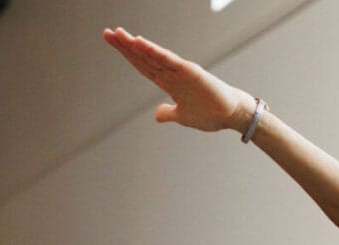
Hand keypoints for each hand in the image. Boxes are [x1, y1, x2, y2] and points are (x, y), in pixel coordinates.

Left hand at [102, 28, 255, 133]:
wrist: (231, 115)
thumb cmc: (210, 113)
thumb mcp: (183, 116)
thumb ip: (169, 113)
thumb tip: (157, 114)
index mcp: (167, 82)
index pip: (142, 65)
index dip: (127, 54)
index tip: (113, 43)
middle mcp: (171, 73)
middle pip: (143, 57)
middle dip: (124, 46)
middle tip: (107, 33)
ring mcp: (180, 71)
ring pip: (152, 55)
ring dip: (135, 45)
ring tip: (118, 34)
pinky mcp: (190, 72)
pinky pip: (168, 60)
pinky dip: (154, 51)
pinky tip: (140, 43)